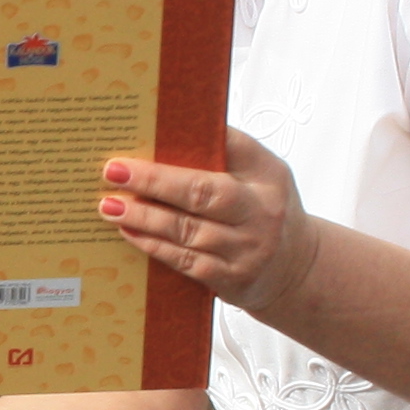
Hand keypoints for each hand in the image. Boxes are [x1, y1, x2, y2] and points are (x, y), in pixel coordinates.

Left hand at [98, 130, 312, 324]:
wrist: (298, 269)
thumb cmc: (266, 212)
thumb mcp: (263, 176)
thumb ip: (228, 155)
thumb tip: (169, 130)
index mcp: (268, 175)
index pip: (232, 146)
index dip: (192, 138)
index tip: (150, 130)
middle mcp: (261, 212)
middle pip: (202, 192)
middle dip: (154, 180)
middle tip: (114, 170)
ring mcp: (248, 249)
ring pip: (187, 230)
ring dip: (144, 217)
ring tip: (110, 204)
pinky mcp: (232, 279)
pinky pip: (185, 261)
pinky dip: (154, 246)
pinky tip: (129, 232)